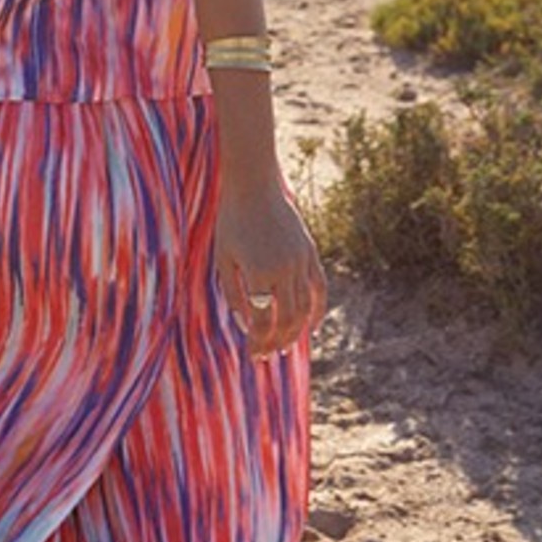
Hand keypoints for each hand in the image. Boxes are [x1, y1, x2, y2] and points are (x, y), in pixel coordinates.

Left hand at [215, 185, 325, 357]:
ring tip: (284, 346)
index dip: (258, 343)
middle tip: (268, 357)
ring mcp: (301, 261)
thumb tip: (247, 326)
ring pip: (304, 308)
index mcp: (259, 273)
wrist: (254, 185)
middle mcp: (284, 270)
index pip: (263, 321)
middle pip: (286, 320)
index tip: (253, 356)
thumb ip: (234, 294)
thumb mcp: (223, 258)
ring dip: (295, 332)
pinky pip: (319, 288)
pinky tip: (311, 328)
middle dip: (276, 342)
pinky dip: (317, 311)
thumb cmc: (231, 221)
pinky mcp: (310, 253)